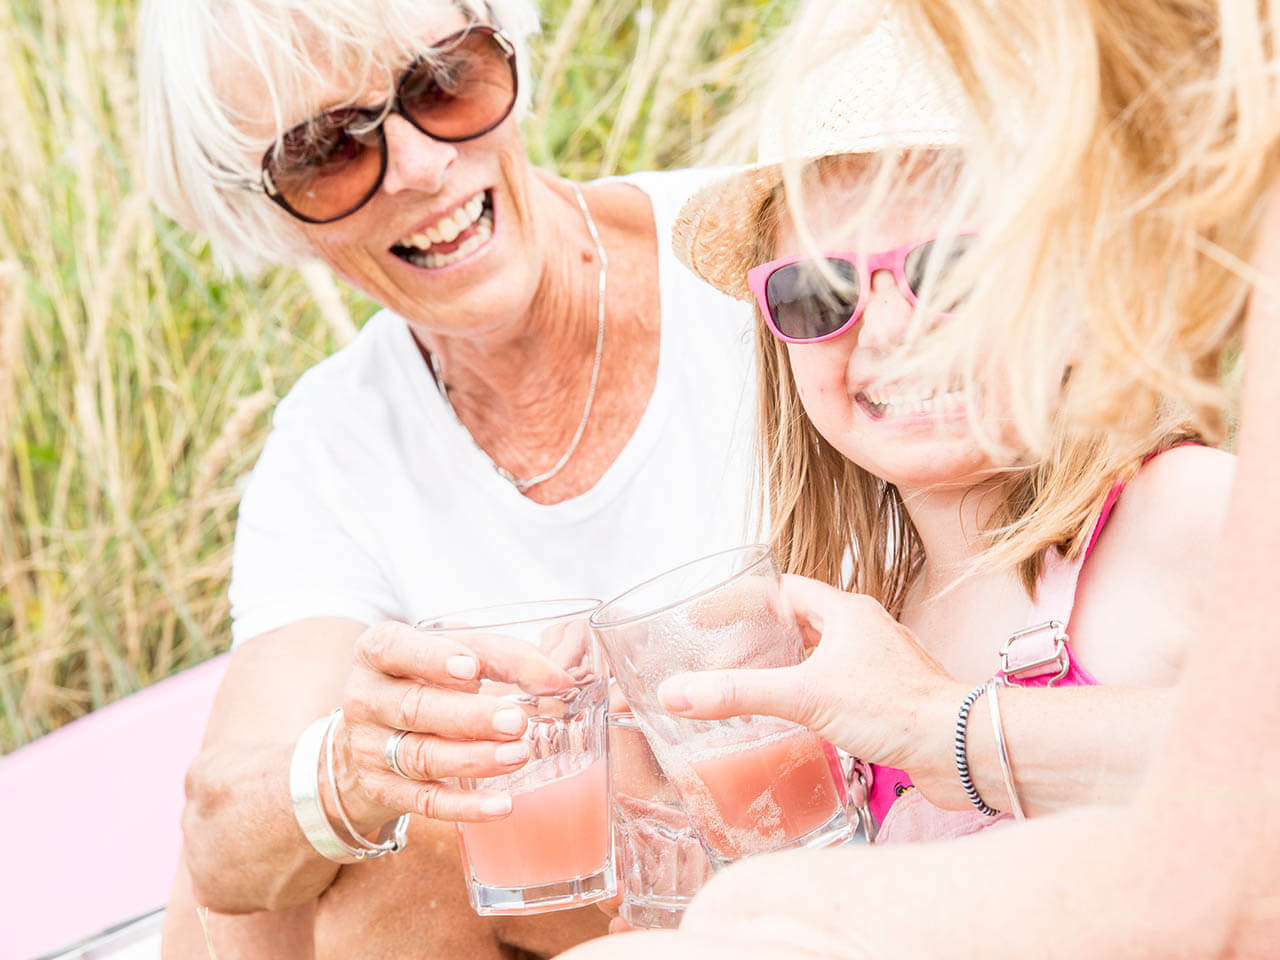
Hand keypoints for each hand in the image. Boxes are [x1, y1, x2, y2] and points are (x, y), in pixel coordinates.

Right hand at [337, 620, 576, 825]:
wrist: (377, 732)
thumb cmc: (428, 680)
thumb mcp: (455, 653)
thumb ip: (503, 657)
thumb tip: (558, 679)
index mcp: (377, 653)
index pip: (393, 648)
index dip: (430, 658)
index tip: (471, 668)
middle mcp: (365, 699)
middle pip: (415, 708)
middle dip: (469, 717)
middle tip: (517, 721)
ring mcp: (369, 748)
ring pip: (421, 757)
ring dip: (474, 759)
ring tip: (518, 755)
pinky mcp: (383, 789)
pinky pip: (425, 802)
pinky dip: (465, 806)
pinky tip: (501, 803)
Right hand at [656, 575, 964, 777]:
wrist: (961, 748)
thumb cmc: (897, 710)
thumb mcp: (805, 696)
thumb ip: (739, 692)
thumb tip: (677, 691)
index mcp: (847, 612)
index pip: (782, 589)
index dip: (740, 599)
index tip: (704, 615)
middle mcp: (865, 630)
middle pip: (800, 620)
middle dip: (759, 633)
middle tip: (721, 652)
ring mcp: (881, 664)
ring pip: (822, 652)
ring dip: (785, 662)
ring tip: (751, 682)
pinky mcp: (890, 697)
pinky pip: (839, 683)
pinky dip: (809, 690)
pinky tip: (796, 716)